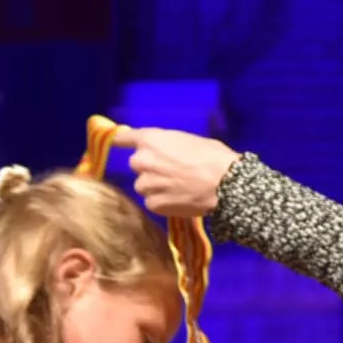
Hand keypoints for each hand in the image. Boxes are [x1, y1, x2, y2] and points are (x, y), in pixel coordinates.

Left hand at [110, 127, 240, 217]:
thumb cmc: (212, 156)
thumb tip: (164, 151)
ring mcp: (146, 184)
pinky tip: (179, 199)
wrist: (224, 184)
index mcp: (150, 139)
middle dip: (148, 167)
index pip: (122, 138)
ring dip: (154, 186)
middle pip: (136, 164)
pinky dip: (162, 202)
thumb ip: (167, 144)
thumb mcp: (188, 140)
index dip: (121, 141)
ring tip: (177, 188)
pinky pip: (152, 202)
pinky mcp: (153, 204)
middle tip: (169, 171)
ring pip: (143, 185)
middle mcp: (142, 160)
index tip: (117, 142)